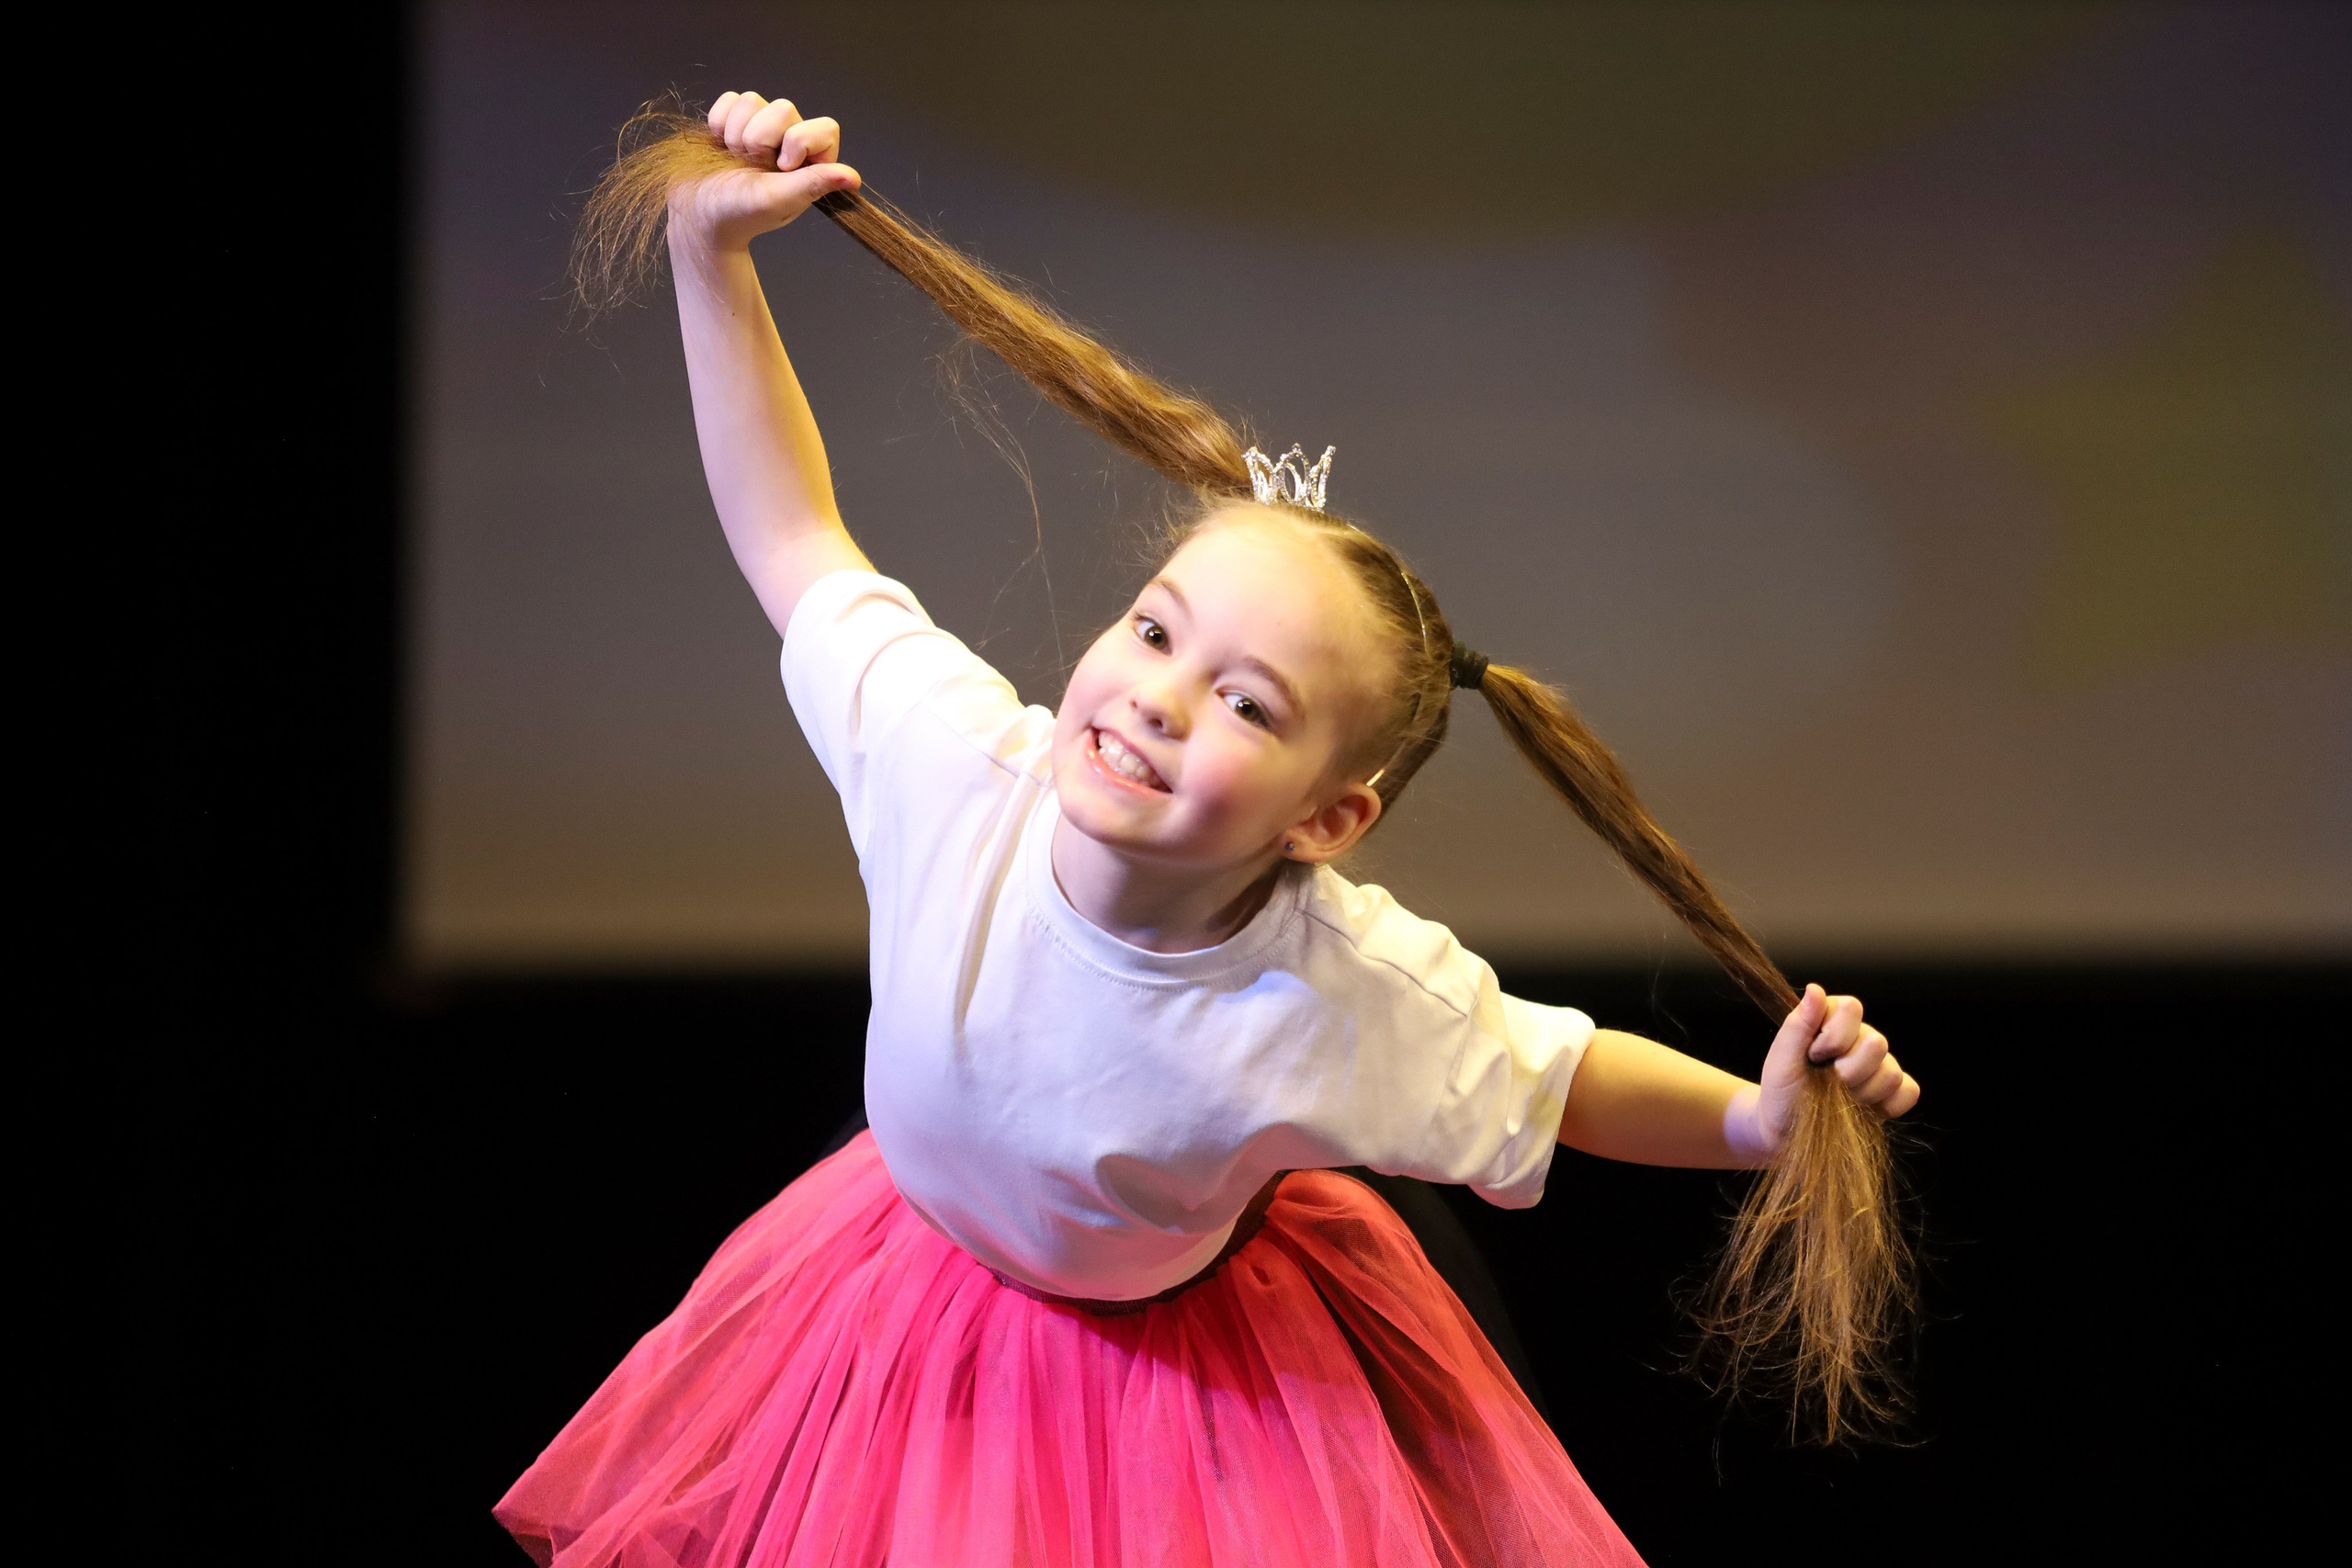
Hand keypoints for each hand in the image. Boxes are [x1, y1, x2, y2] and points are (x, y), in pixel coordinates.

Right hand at [670, 91, 860, 251]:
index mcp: (810, 162)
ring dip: (736, 133)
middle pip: (783, 108)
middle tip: (752, 167)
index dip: (800, 141)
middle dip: (760, 139)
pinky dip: (719, 124)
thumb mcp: (781, 199)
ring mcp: (760, 128)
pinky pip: (729, 100)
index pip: (825, 127)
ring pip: (752, 100)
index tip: (782, 167)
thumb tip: (853, 178)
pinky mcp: (732, 120)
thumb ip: (814, 182)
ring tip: (734, 160)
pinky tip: (720, 146)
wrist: (700, 216)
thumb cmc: (741, 213)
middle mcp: (788, 141)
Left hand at [1729, 984, 1920, 1160]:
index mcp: (1834, 1020)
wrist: (1788, 1130)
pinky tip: (1863, 1108)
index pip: (1852, 1008)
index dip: (1832, 1037)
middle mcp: (1862, 1037)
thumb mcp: (1782, 1058)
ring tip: (1839, 1097)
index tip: (1813, 1055)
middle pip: (1876, 1044)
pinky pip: (1908, 1092)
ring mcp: (1881, 1064)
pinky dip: (1887, 1105)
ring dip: (1861, 1092)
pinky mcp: (1893, 1092)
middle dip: (1846, 1070)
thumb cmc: (1782, 1090)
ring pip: (1891, 1072)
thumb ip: (1799, 1024)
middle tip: (1826, 1081)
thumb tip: (1815, 989)